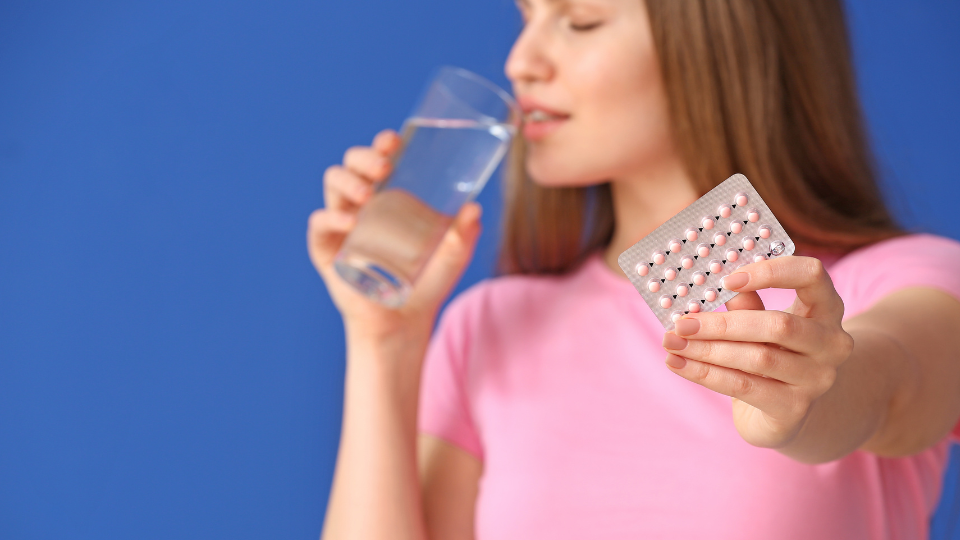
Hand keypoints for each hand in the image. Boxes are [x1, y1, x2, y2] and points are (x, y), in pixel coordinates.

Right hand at [308, 129, 483, 337]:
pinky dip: (332, 218)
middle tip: (383, 168)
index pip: (377, 160)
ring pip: (333, 185)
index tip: (393, 141)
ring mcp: (341, 224)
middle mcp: (361, 204)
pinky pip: (320, 224)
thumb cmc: (427, 283)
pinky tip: (351, 222)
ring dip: (348, 181)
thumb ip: (463, 234)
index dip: (380, 145)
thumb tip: (474, 209)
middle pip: (351, 165)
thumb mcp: (452, 256)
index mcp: (387, 197)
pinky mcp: (327, 249)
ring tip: (367, 194)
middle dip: (363, 157)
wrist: (404, 321)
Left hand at [660, 256, 854, 448]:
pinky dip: (704, 374)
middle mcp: (831, 343)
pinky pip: (743, 386)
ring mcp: (817, 379)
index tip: (727, 279)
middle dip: (723, 323)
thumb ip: (745, 304)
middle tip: (682, 321)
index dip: (772, 272)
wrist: (789, 413)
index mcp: (826, 308)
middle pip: (779, 325)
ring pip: (757, 358)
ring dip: (707, 349)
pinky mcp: (795, 408)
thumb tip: (706, 283)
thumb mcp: (762, 325)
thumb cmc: (771, 354)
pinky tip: (677, 363)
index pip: (812, 274)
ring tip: (672, 342)